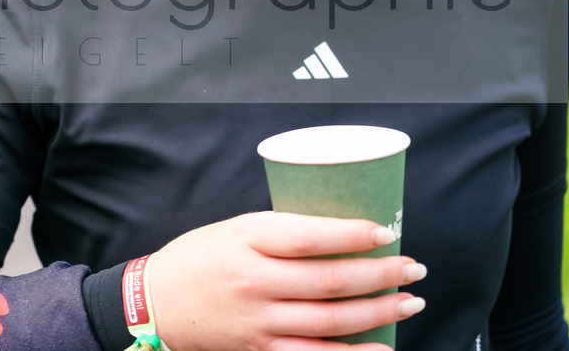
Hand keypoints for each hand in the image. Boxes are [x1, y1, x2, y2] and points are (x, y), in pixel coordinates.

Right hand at [148, 212, 427, 350]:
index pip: (307, 236)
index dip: (352, 235)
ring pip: (330, 320)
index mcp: (245, 240)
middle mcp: (252, 281)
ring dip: (378, 312)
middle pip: (329, 281)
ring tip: (408, 302)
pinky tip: (380, 346)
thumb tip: (339, 232)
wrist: (155, 304)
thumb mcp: (233, 229)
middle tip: (413, 268)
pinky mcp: (258, 349)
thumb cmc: (197, 258)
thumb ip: (279, 232)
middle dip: (381, 275)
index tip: (386, 232)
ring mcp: (257, 320)